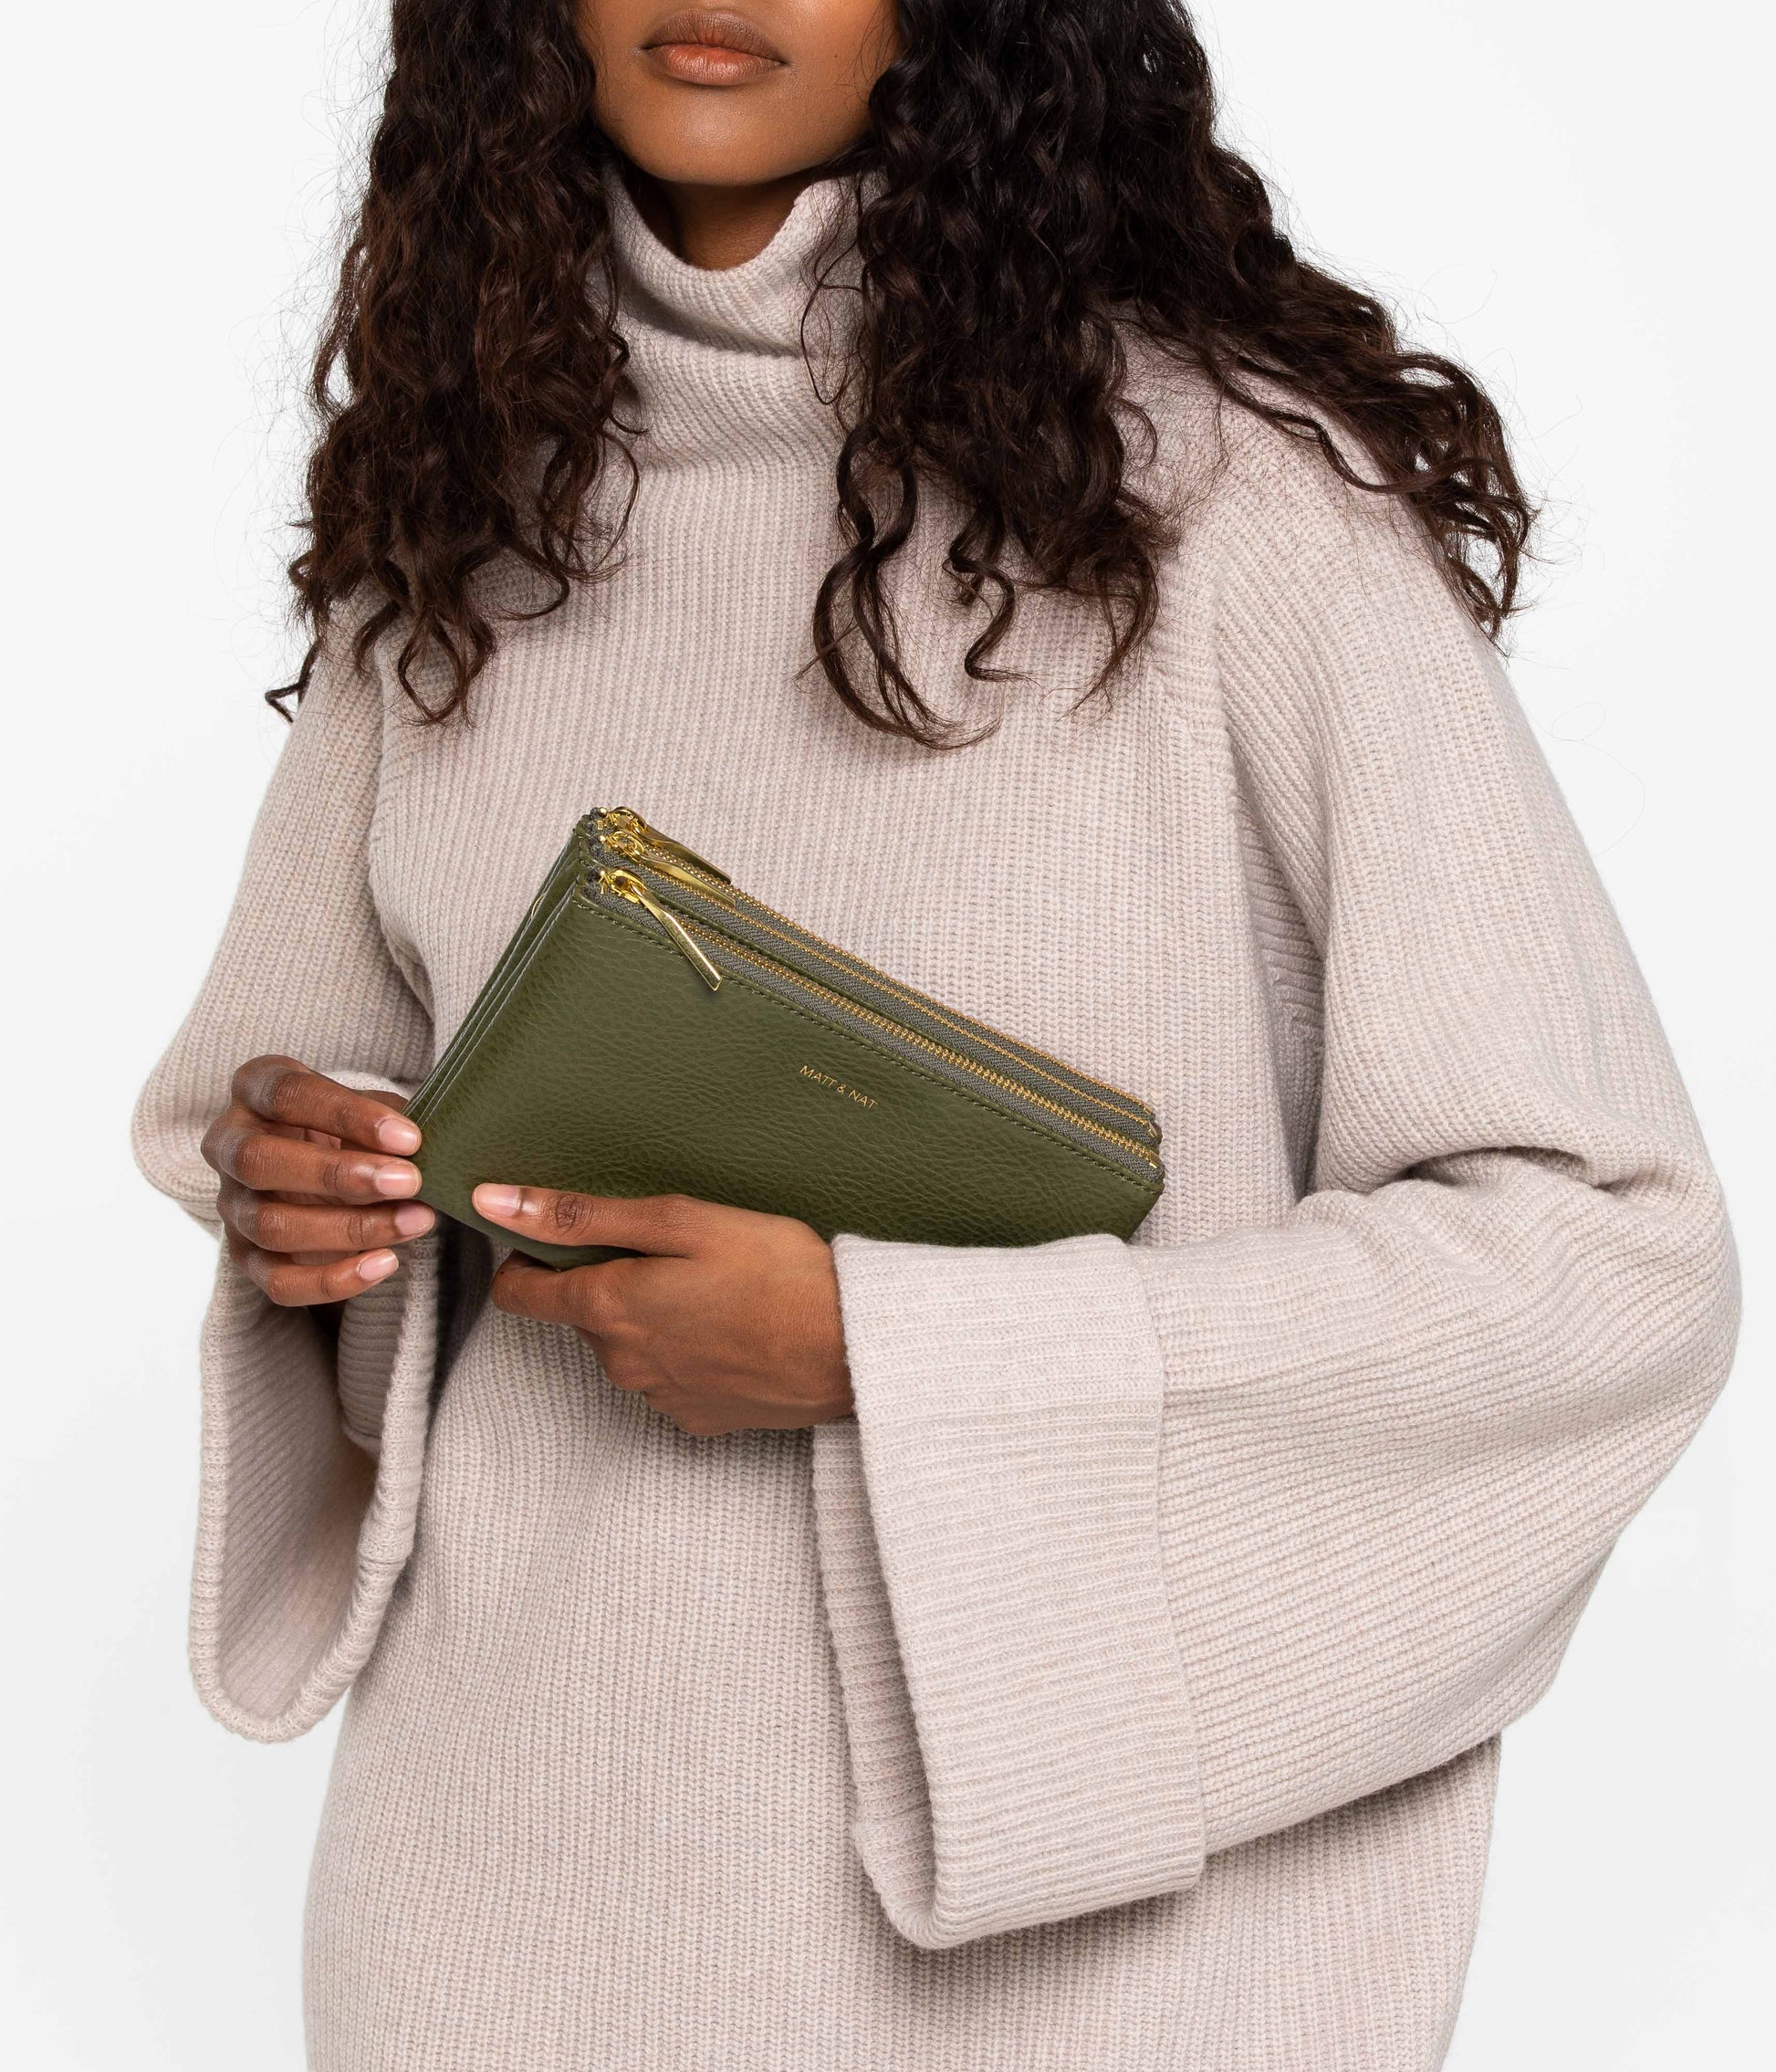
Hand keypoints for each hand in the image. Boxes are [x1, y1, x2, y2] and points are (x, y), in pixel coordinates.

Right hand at [201, 1054, 433, 1304]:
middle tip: (409, 1181)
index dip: (347, 1114)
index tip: (409, 1137)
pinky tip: (386, 1262)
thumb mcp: (366, 1107)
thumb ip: (389, 1119)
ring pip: (271, 1225)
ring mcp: (231, 1205)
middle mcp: (229, 1145)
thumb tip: (429, 1143)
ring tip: (415, 1221)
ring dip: (349, 1228)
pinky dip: (333, 1279)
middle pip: (260, 1161)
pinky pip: (277, 1281)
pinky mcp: (244, 1257)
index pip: (287, 1095)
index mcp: (255, 1088)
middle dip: (338, 1174)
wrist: (322, 1171)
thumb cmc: (348, 1127)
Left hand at [472, 1186, 852, 1437]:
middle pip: (582, 1315)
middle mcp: (621, 1362)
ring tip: (715, 1288)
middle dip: (609, 1281)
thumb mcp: (680, 1222)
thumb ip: (584, 1215)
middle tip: (674, 1250)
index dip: (529, 1259)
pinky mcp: (697, 1418)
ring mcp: (659, 1397)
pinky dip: (687, 1353)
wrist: (853, 1350)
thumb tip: (497, 1201)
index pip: (518, 1296)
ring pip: (627, 1346)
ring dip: (651, 1317)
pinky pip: (670, 1378)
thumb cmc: (777, 1272)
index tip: (565, 1236)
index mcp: (608, 1307)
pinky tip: (733, 1330)